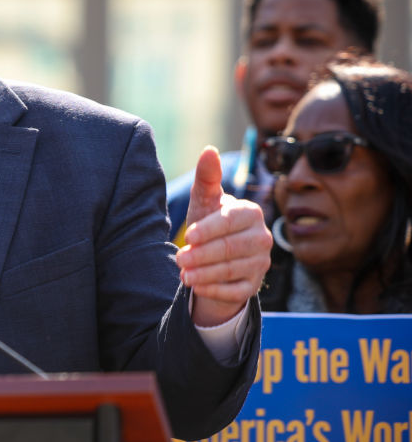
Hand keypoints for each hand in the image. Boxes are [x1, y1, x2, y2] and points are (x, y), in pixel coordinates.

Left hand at [175, 147, 271, 326]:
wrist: (215, 255)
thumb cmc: (209, 222)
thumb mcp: (204, 200)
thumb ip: (207, 177)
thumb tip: (208, 150)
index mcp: (250, 213)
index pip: (231, 222)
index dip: (210, 230)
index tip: (190, 237)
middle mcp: (262, 238)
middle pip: (231, 248)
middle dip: (203, 255)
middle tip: (180, 259)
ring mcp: (260, 263)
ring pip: (233, 270)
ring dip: (206, 274)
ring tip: (184, 275)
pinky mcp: (252, 285)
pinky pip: (236, 291)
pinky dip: (215, 290)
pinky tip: (197, 287)